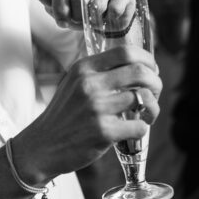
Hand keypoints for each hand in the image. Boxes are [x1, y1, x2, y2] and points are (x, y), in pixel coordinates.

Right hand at [12, 45, 161, 182]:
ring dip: (153, 108)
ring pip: (144, 99)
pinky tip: (134, 130)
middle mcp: (90, 85)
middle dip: (156, 82)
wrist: (42, 147)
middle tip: (154, 93)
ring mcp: (97, 108)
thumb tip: (135, 66)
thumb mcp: (73, 84)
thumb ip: (98, 73)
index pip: (126, 52)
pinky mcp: (104, 132)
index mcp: (84, 69)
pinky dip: (143, 128)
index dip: (147, 59)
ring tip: (147, 114)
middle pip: (140, 72)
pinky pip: (139, 126)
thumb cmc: (63, 116)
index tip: (152, 69)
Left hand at [27, 0, 127, 29]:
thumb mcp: (58, 4)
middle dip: (75, 14)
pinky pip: (116, 5)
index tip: (61, 20)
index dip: (59, 8)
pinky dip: (110, 18)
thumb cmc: (79, 9)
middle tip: (77, 22)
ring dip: (93, 17)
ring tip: (93, 22)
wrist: (107, 17)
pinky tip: (108, 19)